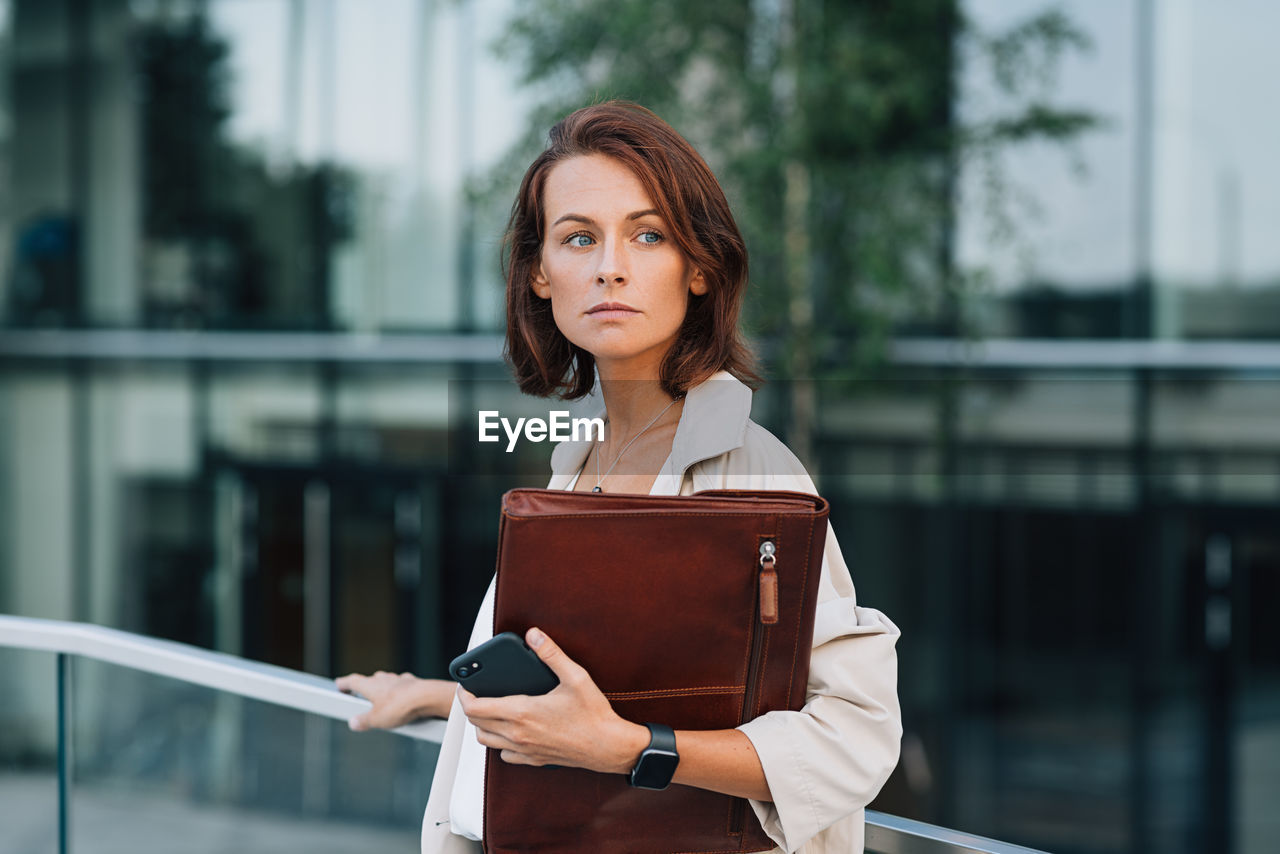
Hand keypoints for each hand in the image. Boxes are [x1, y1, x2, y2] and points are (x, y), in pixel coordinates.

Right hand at [335, 671, 454, 730]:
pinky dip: (398, 692)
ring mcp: (398, 679)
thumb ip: (363, 721)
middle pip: (370, 680)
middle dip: (364, 687)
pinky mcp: (412, 683)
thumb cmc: (400, 706)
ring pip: (387, 682)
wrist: (427, 697)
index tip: (339, 684)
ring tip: (380, 701)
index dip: (345, 683)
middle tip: (359, 694)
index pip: (353, 681)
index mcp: (370, 685)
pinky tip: (401, 701)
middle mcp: (383, 679)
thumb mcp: (376, 719)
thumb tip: (354, 723)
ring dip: (382, 689)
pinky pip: (402, 687)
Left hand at [458, 627, 648, 773]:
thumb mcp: (575, 676)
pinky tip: (512, 730)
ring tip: (491, 709)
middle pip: (475, 724)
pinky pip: (504, 755)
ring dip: (482, 725)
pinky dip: (500, 743)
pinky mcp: (534, 760)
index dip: (464, 694)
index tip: (466, 683)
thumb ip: (551, 653)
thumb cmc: (594, 714)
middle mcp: (517, 734)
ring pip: (486, 741)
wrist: (609, 747)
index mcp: (522, 712)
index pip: (475, 708)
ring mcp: (524, 750)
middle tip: (476, 691)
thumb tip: (533, 634)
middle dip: (470, 706)